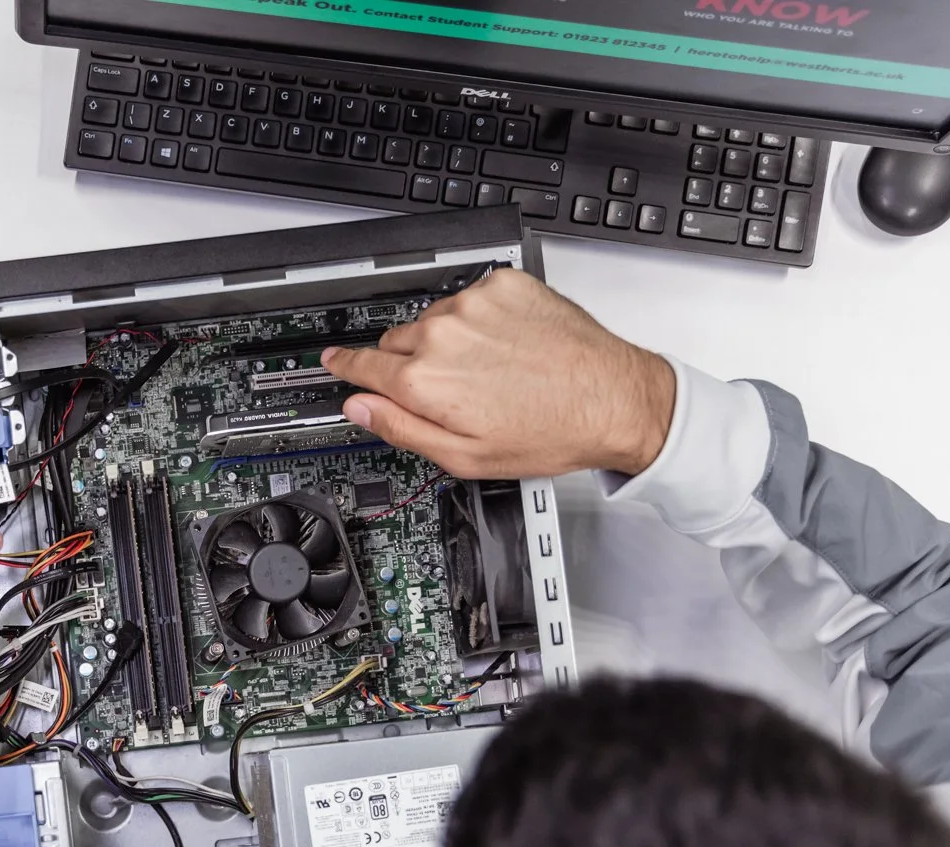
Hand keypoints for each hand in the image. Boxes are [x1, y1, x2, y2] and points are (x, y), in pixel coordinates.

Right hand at [322, 268, 676, 479]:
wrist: (612, 398)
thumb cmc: (549, 432)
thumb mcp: (463, 457)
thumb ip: (401, 429)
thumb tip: (360, 409)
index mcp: (425, 382)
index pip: (362, 366)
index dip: (346, 367)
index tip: (336, 361)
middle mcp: (443, 335)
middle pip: (396, 343)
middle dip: (408, 364)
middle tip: (444, 388)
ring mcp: (475, 305)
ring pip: (433, 319)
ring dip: (446, 340)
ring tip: (486, 369)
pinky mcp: (506, 285)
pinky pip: (471, 298)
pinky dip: (480, 318)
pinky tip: (505, 346)